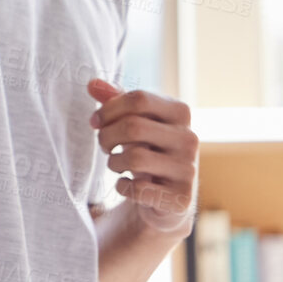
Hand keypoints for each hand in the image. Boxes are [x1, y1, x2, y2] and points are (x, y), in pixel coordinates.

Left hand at [88, 79, 196, 236]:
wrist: (167, 195)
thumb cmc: (147, 149)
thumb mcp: (134, 121)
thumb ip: (115, 100)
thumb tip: (92, 84)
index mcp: (180, 112)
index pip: (139, 98)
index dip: (108, 109)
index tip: (95, 121)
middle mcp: (189, 138)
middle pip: (133, 127)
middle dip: (106, 136)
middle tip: (103, 145)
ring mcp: (187, 169)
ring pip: (134, 157)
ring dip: (113, 162)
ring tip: (116, 165)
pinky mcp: (180, 197)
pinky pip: (136, 189)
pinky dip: (121, 187)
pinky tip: (125, 185)